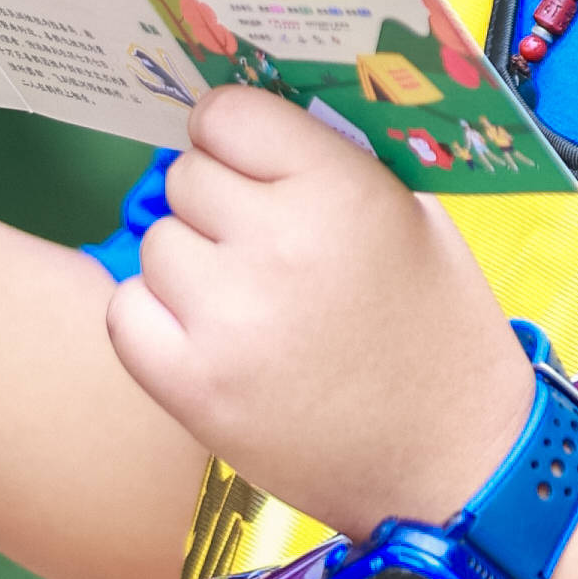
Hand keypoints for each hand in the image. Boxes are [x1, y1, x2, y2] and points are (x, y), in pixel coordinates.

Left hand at [102, 86, 537, 537]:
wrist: (451, 464)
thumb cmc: (436, 330)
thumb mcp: (412, 217)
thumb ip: (330, 162)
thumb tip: (247, 122)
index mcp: (339, 191)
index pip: (227, 113)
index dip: (234, 135)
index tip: (250, 161)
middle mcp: (277, 246)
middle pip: (186, 177)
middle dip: (219, 203)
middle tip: (264, 247)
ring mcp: (228, 321)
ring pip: (156, 243)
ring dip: (189, 264)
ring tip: (249, 301)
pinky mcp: (193, 388)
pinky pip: (126, 312)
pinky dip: (155, 320)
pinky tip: (208, 336)